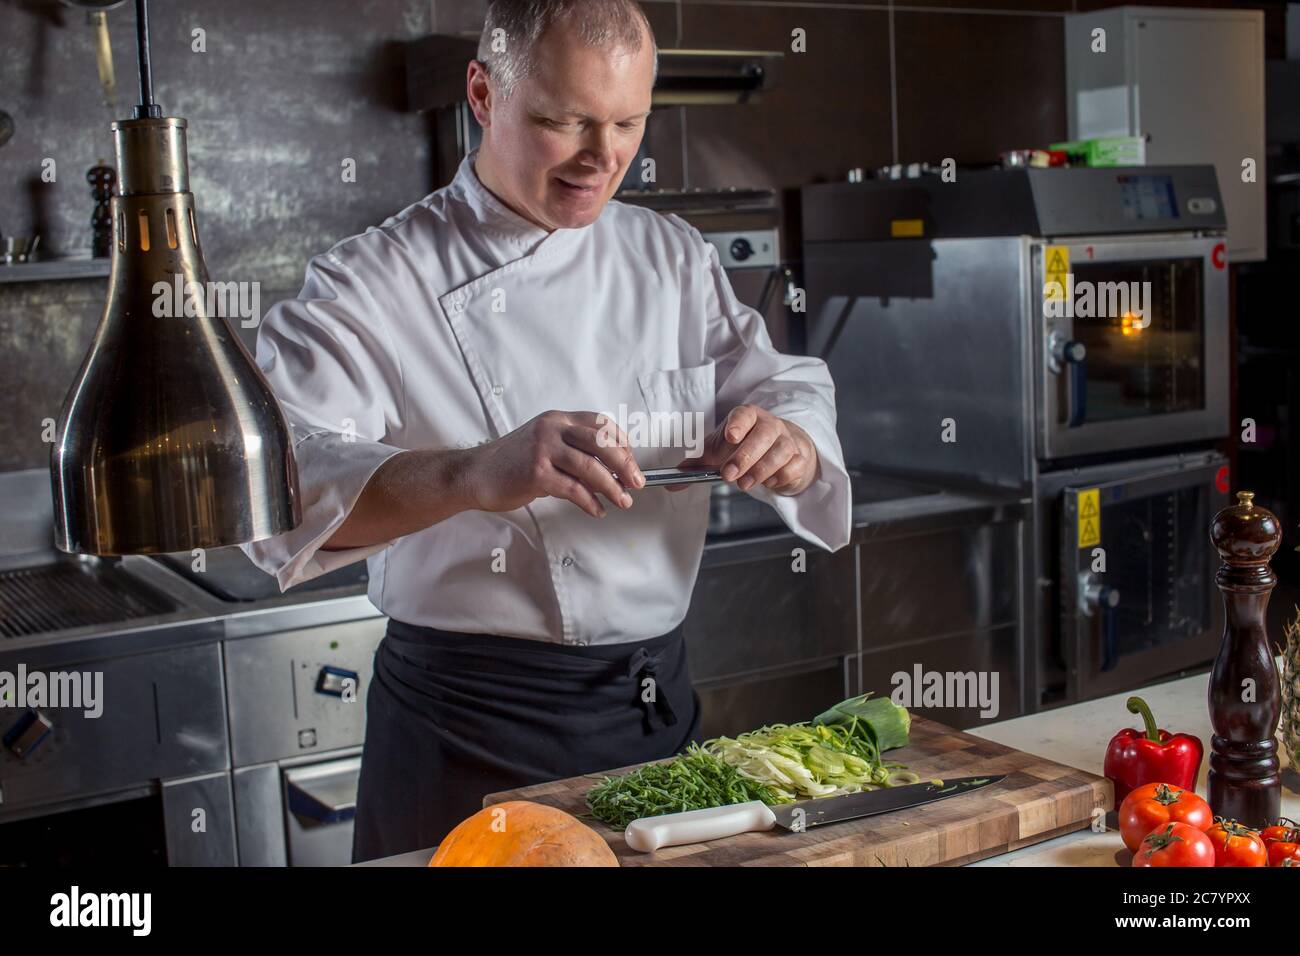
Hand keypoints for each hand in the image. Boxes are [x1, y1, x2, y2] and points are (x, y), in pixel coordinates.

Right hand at [464, 410, 644, 517]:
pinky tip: (597, 509)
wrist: (475, 474)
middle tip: (636, 482)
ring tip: (622, 500)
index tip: (631, 462)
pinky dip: (590, 502)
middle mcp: (552, 429)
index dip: (622, 443)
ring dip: (612, 487)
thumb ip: (574, 453)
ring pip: (591, 467)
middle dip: (625, 464)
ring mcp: (543, 449)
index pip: (601, 424)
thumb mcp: (545, 446)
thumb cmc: (512, 463)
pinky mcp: (536, 473)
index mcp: (557, 419)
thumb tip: (609, 472)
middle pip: (602, 442)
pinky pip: (574, 489)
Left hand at [675, 404, 817, 495]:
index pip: (744, 414)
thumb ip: (695, 466)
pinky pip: (792, 467)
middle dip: (745, 456)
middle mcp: (770, 425)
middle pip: (763, 434)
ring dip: (761, 470)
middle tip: (729, 475)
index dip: (738, 424)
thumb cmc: (745, 447)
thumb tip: (671, 483)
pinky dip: (779, 477)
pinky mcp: (799, 458)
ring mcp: (787, 440)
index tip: (730, 436)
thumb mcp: (718, 452)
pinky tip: (768, 482)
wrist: (779, 450)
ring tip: (744, 483)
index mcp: (748, 417)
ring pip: (781, 451)